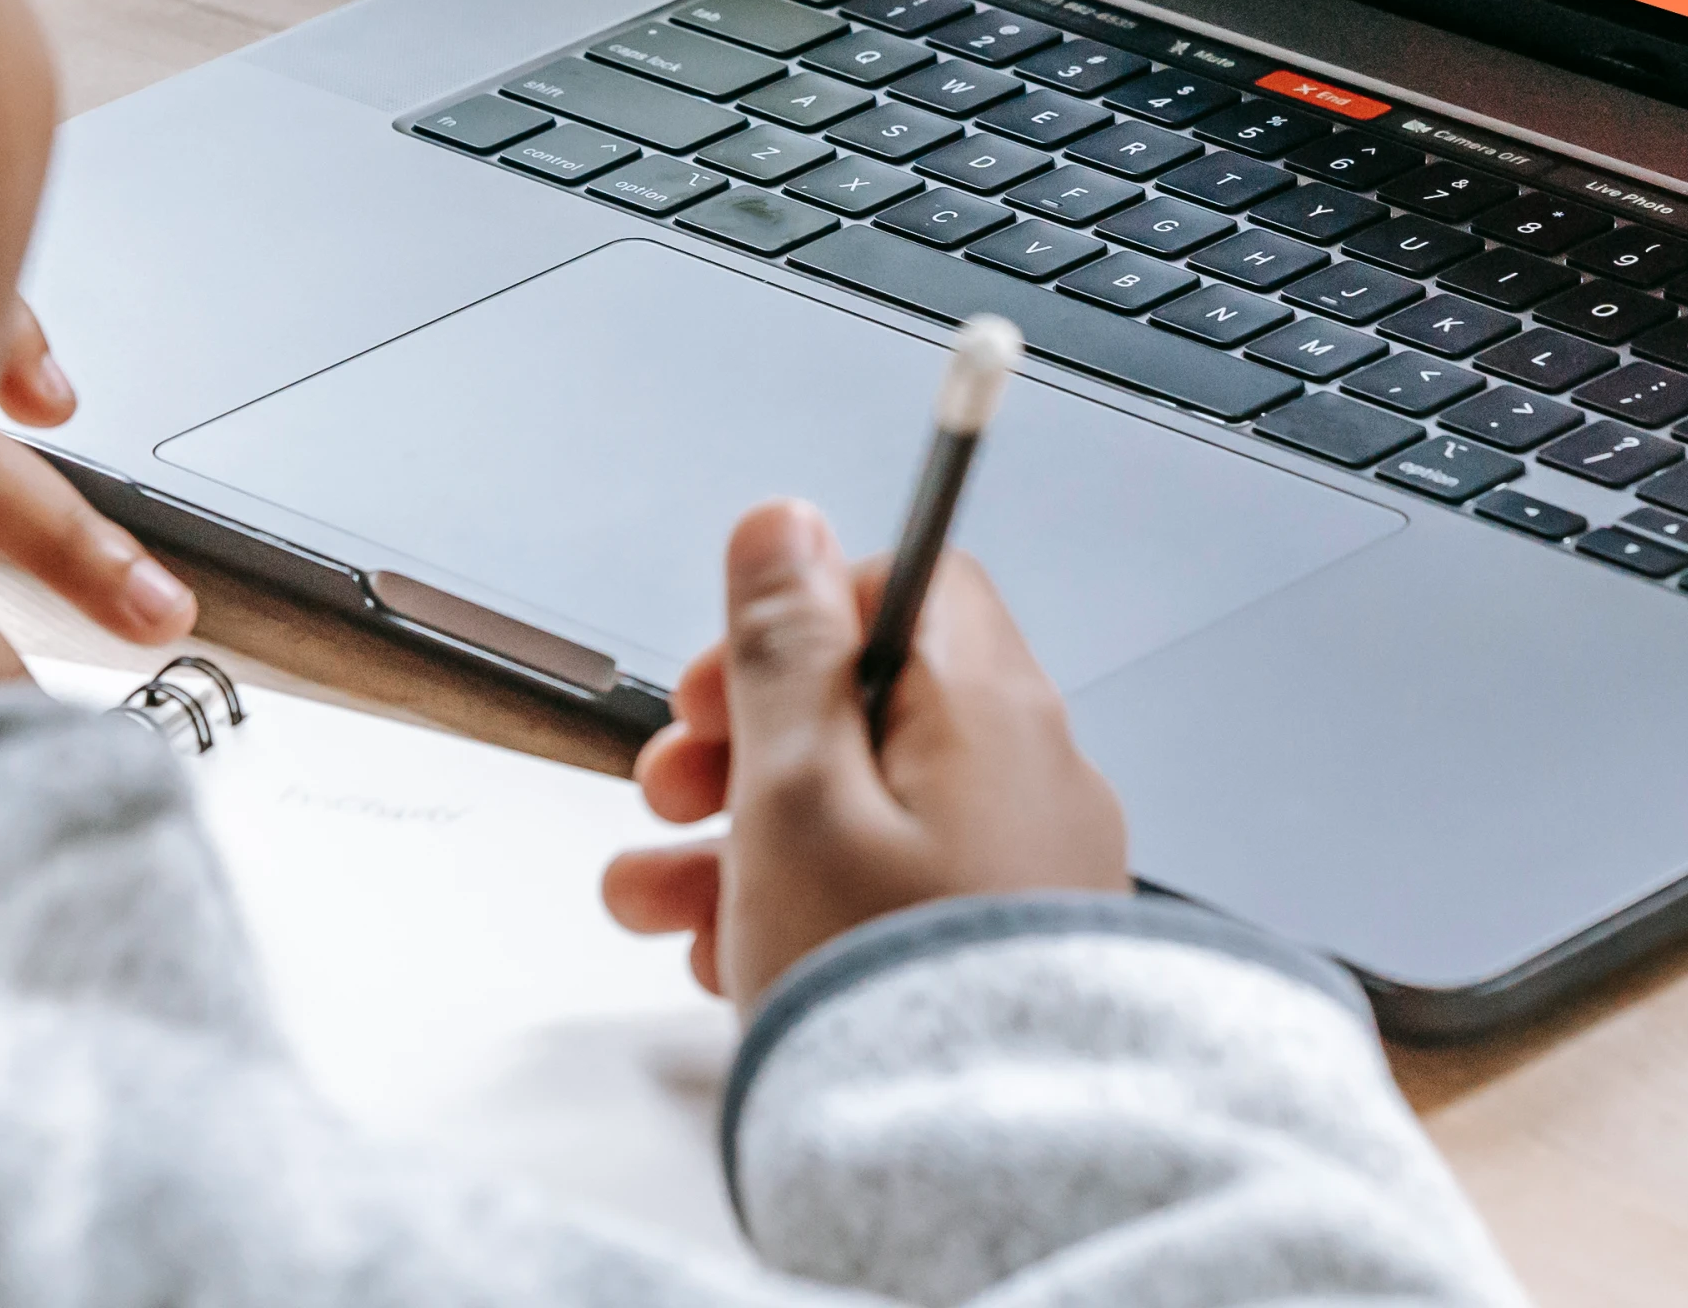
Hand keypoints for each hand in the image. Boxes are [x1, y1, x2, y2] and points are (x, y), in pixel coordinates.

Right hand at [598, 498, 1127, 1002]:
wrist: (982, 1164)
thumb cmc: (890, 981)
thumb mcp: (796, 791)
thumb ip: (783, 650)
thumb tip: (785, 522)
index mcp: (989, 707)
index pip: (904, 586)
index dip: (793, 620)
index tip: (717, 683)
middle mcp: (1027, 773)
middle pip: (870, 705)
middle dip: (743, 742)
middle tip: (671, 790)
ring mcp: (1023, 867)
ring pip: (866, 808)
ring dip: (746, 835)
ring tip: (660, 902)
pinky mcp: (1001, 949)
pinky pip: (893, 891)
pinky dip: (807, 905)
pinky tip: (737, 961)